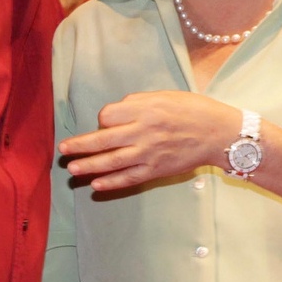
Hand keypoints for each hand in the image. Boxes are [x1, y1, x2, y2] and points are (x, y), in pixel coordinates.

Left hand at [58, 90, 240, 190]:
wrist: (219, 133)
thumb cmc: (191, 109)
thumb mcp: (163, 95)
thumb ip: (136, 103)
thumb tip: (112, 114)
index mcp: (145, 109)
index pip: (108, 115)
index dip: (103, 118)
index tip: (106, 121)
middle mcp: (144, 131)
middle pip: (104, 139)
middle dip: (80, 145)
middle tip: (63, 150)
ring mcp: (150, 153)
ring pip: (113, 161)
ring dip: (89, 166)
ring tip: (72, 169)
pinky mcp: (157, 170)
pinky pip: (130, 178)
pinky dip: (112, 182)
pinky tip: (96, 185)